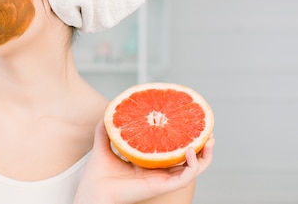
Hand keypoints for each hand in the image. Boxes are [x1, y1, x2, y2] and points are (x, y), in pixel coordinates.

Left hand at [74, 120, 214, 203]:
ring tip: (209, 140)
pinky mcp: (161, 186)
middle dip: (203, 148)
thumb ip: (105, 129)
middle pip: (189, 162)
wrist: (93, 190)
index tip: (191, 126)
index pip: (173, 154)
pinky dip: (192, 166)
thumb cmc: (98, 174)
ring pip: (193, 170)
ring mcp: (161, 180)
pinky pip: (184, 178)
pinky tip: (190, 151)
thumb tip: (108, 110)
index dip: (185, 142)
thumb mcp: (104, 145)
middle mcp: (158, 173)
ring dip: (205, 156)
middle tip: (208, 132)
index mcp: (149, 165)